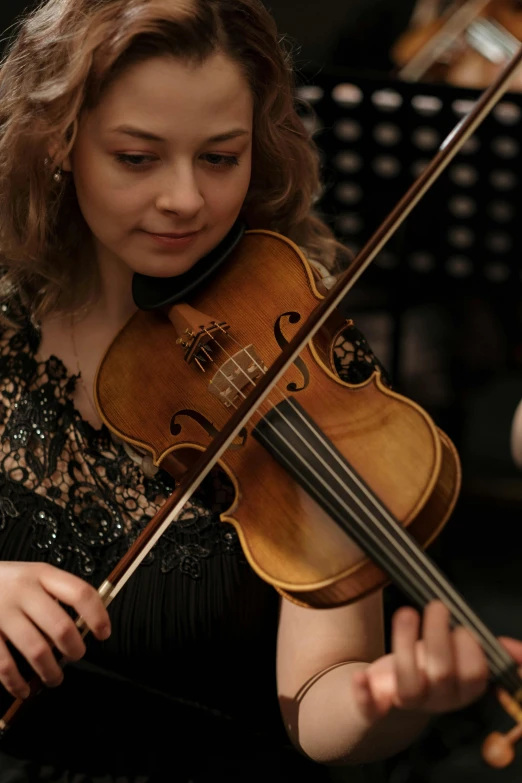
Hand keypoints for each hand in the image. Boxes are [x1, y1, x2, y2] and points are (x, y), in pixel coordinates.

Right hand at [0, 562, 110, 700]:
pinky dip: (17, 683)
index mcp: (42, 574)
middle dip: (75, 649)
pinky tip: (24, 689)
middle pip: (61, 627)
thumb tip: (85, 626)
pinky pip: (5, 665)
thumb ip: (56, 594)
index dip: (97, 616)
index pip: (80, 593)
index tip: (103, 633)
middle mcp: (23, 591)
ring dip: (51, 671)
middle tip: (76, 655)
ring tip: (54, 678)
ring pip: (37, 650)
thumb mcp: (33, 576)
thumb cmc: (7, 583)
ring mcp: (2, 613)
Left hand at [351, 600, 521, 721]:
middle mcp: (437, 700)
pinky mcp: (374, 707)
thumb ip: (485, 650)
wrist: (388, 702)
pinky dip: (365, 694)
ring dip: (406, 644)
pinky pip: (370, 708)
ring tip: (405, 611)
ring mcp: (405, 704)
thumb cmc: (427, 670)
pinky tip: (361, 677)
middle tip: (436, 607)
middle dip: (438, 636)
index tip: (459, 626)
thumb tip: (515, 648)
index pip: (474, 675)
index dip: (469, 649)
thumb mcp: (458, 659)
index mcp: (461, 689)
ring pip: (409, 683)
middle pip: (442, 673)